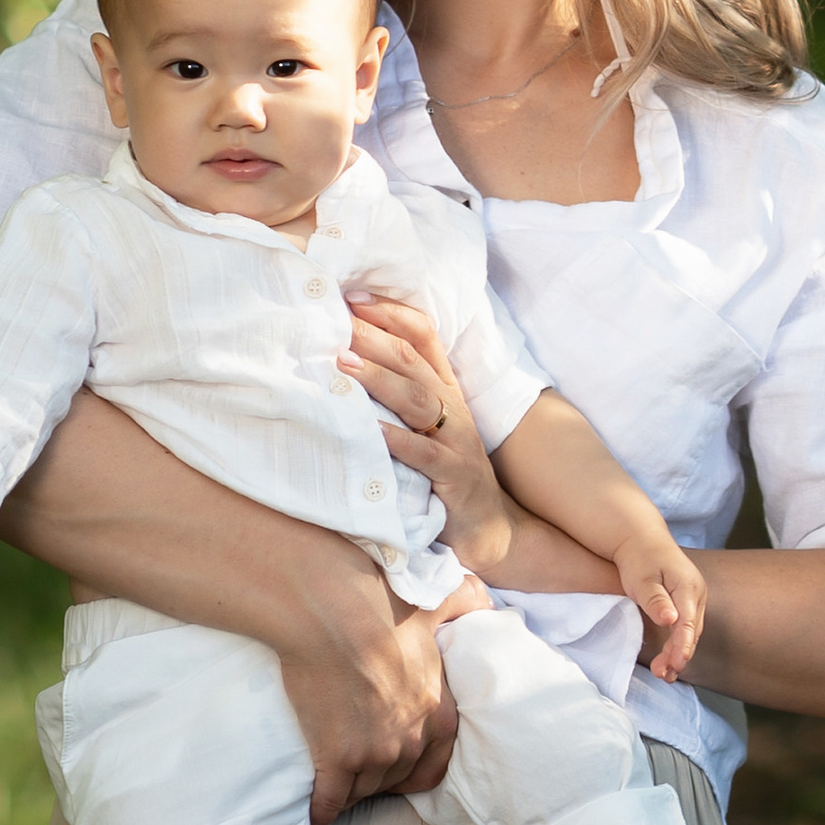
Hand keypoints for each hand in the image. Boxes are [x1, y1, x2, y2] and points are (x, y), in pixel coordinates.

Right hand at [279, 589, 460, 824]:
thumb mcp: (436, 601)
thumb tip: (487, 603)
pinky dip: (323, 810)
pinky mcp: (337, 759)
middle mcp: (411, 739)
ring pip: (365, 790)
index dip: (416, 766)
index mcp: (438, 710)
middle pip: (397, 777)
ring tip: (339, 784)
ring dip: (353, 790)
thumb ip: (465, 603)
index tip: (399, 764)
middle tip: (362, 769)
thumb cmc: (381, 604)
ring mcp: (374, 753)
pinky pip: (331, 801)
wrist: (330, 614)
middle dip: (381, 776)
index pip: (436, 762)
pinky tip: (317, 815)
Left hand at [343, 292, 517, 572]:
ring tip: (343, 363)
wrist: (488, 527)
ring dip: (379, 378)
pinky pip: (424, 453)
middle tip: (336, 320)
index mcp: (445, 389)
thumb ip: (399, 394)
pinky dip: (397, 440)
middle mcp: (452, 406)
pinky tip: (372, 430)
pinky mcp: (453, 474)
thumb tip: (345, 361)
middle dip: (373, 336)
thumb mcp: (427, 425)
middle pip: (412, 360)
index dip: (390, 313)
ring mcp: (455, 439)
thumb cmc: (445, 472)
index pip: (423, 336)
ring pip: (417, 398)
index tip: (351, 297)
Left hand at [621, 532, 707, 682]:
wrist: (641, 539)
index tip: (676, 664)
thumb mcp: (642, 579)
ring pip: (690, 632)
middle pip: (691, 631)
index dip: (683, 646)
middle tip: (663, 675)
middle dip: (679, 655)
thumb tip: (670, 620)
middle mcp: (696, 593)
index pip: (688, 623)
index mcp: (688, 586)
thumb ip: (656, 601)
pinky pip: (686, 627)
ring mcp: (694, 598)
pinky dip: (678, 644)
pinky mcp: (687, 602)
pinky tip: (669, 660)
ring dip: (678, 653)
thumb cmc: (639, 558)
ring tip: (664, 675)